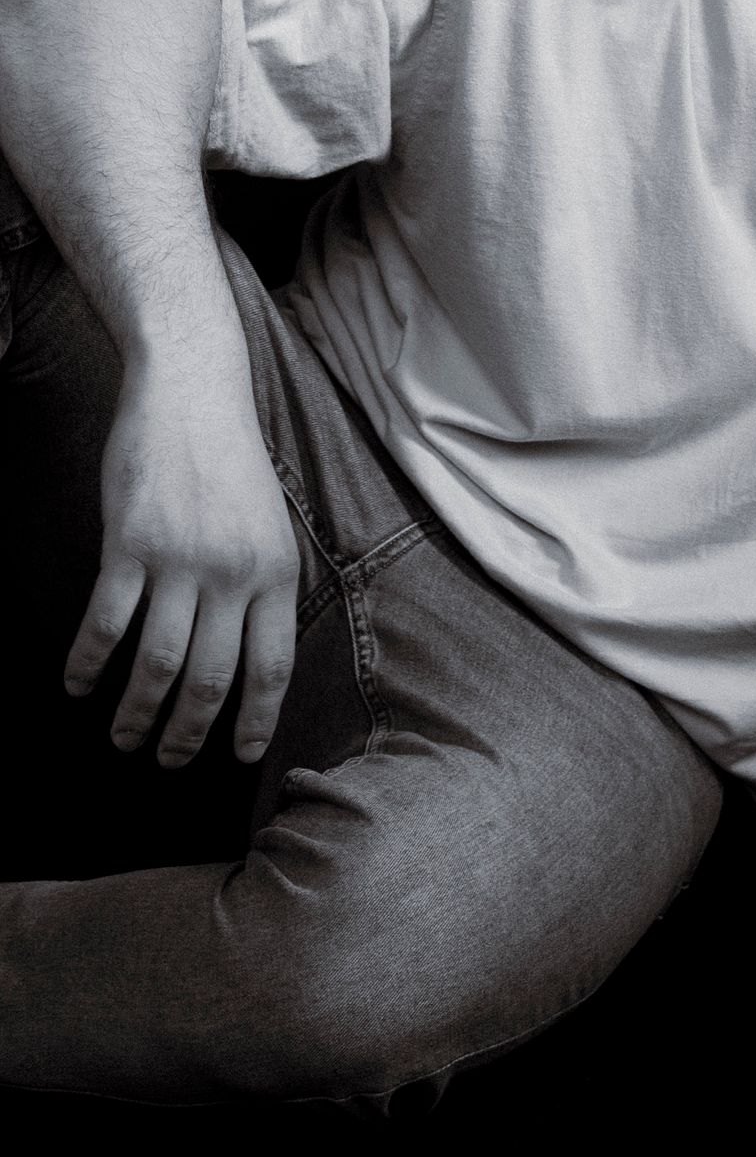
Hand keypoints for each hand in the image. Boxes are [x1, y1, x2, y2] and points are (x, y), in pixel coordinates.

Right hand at [64, 357, 299, 766]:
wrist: (193, 394)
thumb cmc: (230, 464)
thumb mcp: (270, 526)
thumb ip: (262, 589)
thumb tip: (249, 660)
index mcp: (276, 572)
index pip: (272, 667)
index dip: (256, 721)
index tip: (240, 757)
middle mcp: (234, 573)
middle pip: (212, 679)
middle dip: (188, 734)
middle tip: (168, 762)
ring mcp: (181, 559)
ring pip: (158, 663)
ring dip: (137, 712)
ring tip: (123, 738)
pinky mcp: (130, 543)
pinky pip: (107, 622)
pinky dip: (89, 663)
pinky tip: (77, 684)